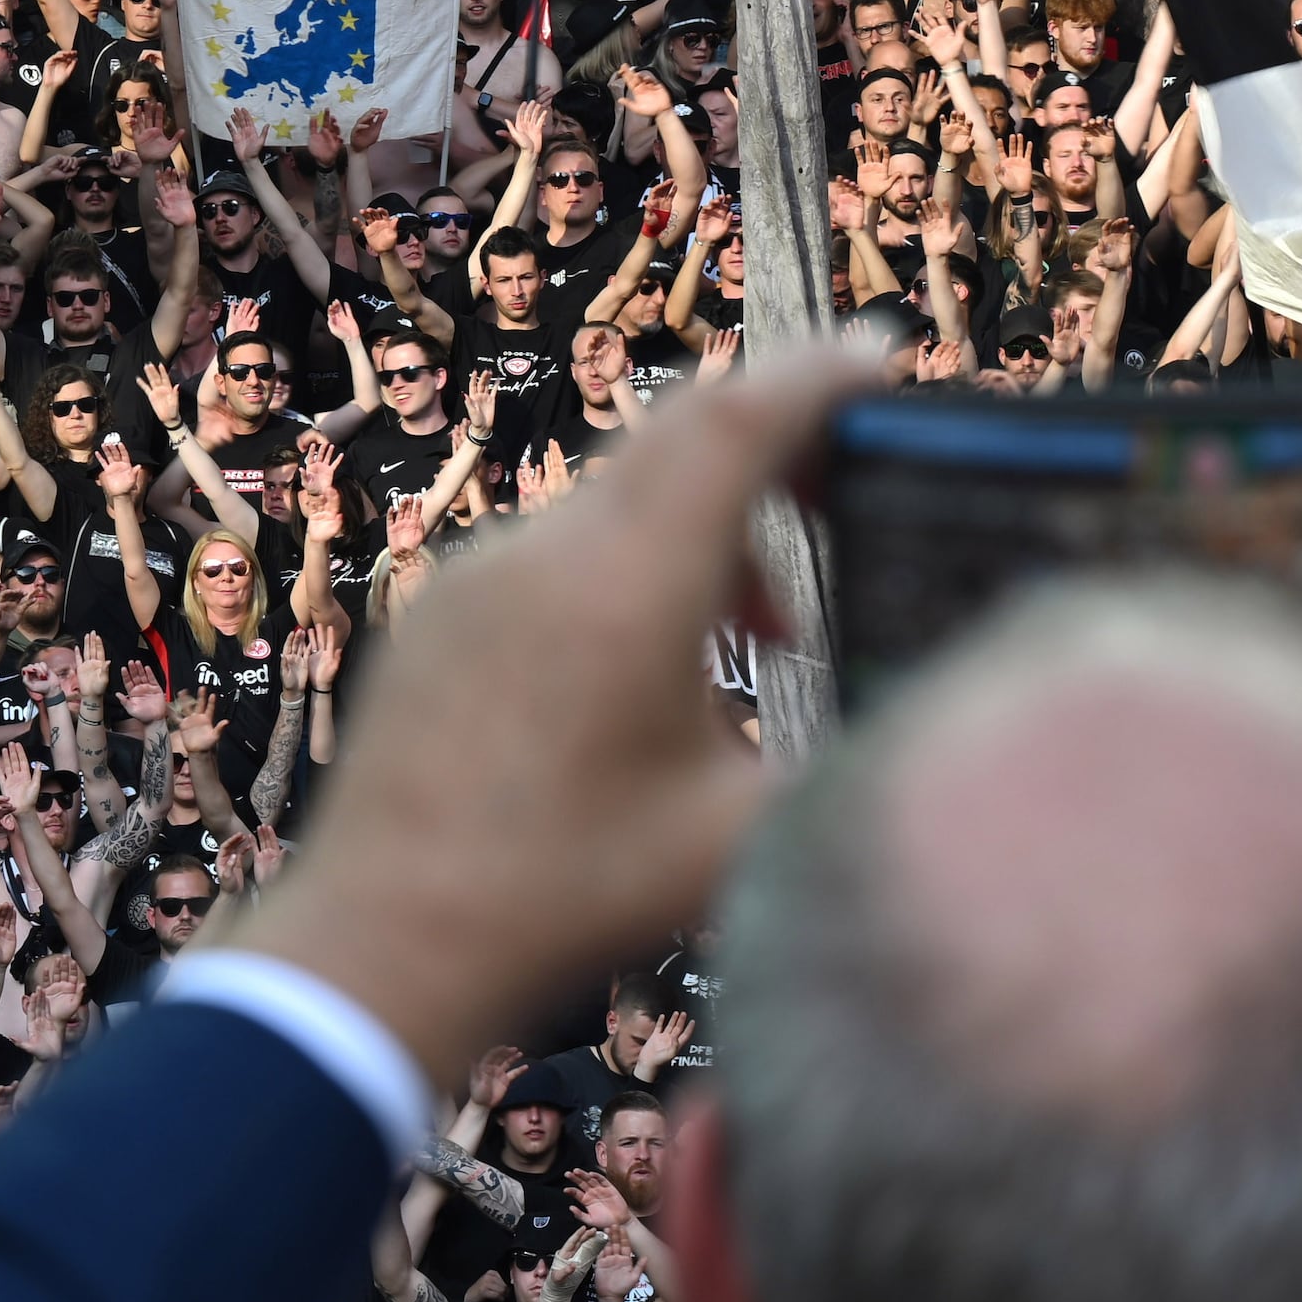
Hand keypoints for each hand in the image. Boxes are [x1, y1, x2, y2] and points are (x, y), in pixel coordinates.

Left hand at [228, 343, 879, 1072]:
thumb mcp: (740, 837)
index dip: (822, 377)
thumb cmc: (568, 894)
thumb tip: (917, 724)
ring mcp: (478, 574)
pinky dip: (628, 568)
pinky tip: (648, 667)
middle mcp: (547, 550)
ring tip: (760, 631)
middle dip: (774, 441)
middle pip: (678, 438)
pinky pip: (555, 550)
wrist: (383, 946)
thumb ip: (837, 762)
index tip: (883, 356)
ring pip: (617, 499)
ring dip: (703, 530)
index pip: (739, 424)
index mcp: (631, 586)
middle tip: (845, 481)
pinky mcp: (438, 612)